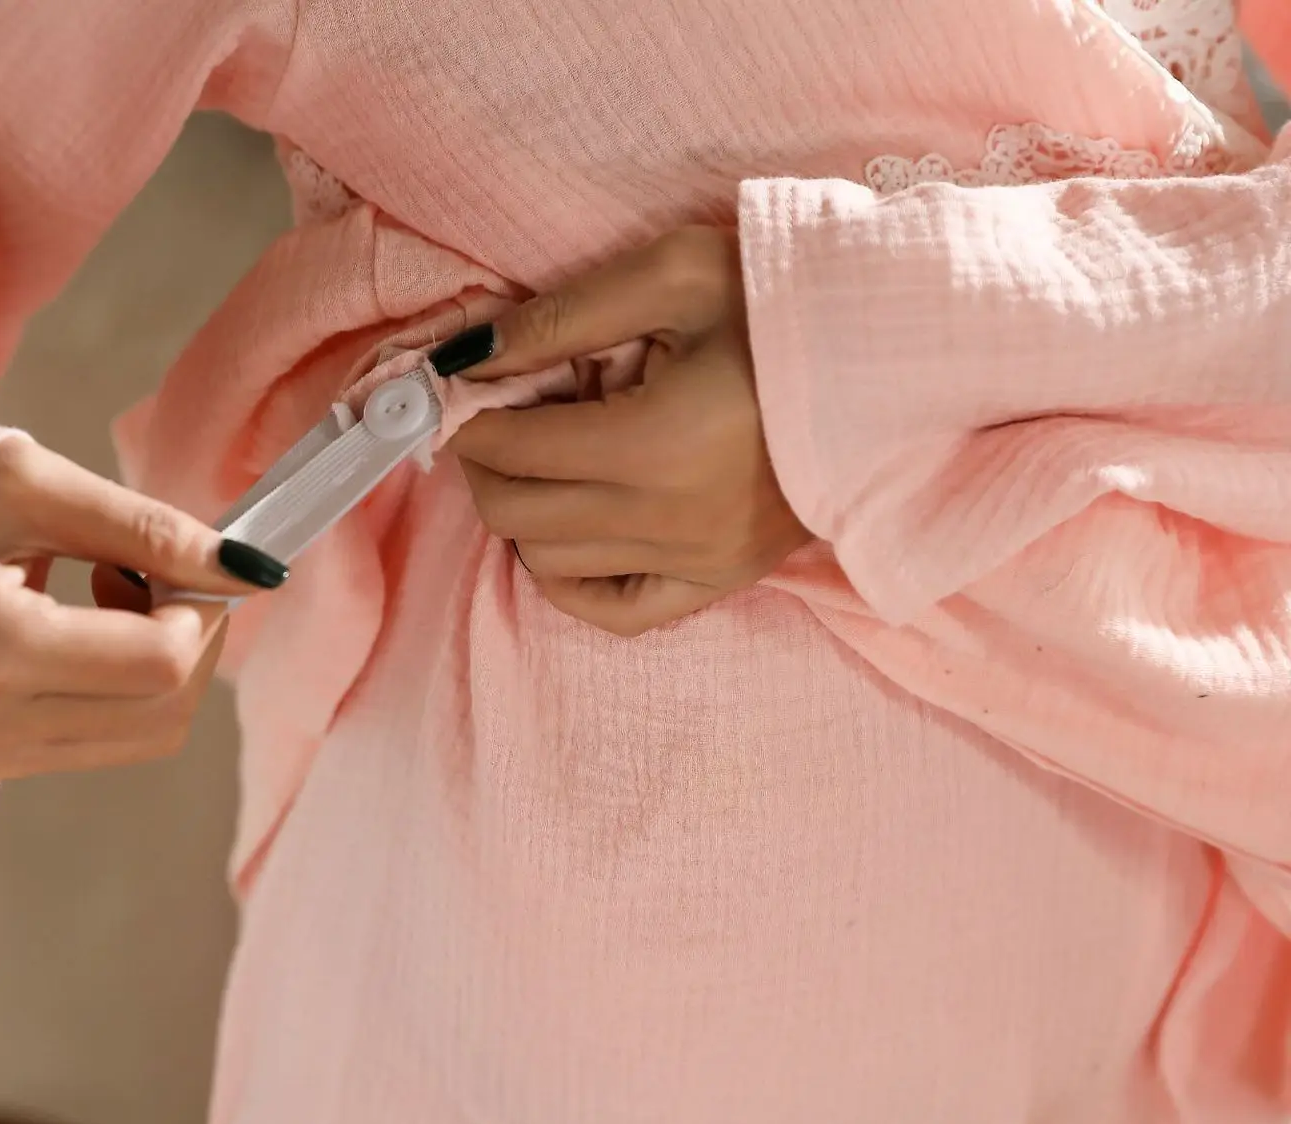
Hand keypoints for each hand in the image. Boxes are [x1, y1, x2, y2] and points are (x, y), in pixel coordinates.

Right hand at [0, 434, 283, 780]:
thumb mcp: (25, 484)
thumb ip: (146, 526)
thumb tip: (250, 566)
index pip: (163, 664)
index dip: (201, 607)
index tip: (177, 551)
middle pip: (165, 714)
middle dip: (191, 639)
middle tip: (147, 565)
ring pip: (140, 738)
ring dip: (158, 666)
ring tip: (104, 587)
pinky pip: (96, 742)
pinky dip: (119, 688)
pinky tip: (76, 622)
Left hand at [444, 226, 809, 635]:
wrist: (899, 355)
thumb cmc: (789, 301)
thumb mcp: (674, 274)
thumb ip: (563, 315)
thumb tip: (470, 355)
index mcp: (653, 444)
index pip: (511, 448)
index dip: (468, 416)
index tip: (461, 387)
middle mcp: (669, 521)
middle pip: (516, 514)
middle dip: (483, 463)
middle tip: (494, 416)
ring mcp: (697, 562)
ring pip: (551, 564)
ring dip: (524, 512)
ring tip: (548, 455)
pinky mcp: (721, 580)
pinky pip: (614, 611)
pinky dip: (571, 578)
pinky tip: (570, 527)